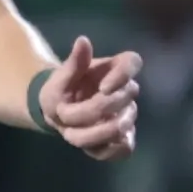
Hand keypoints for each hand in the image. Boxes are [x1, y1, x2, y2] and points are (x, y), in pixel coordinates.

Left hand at [37, 34, 141, 160]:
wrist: (59, 111)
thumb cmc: (61, 89)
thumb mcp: (59, 77)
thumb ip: (73, 62)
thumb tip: (83, 41)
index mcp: (114, 68)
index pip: (133, 62)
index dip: (122, 75)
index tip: (102, 88)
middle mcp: (126, 90)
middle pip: (122, 100)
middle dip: (88, 111)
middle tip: (62, 114)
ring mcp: (127, 115)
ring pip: (120, 127)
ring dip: (90, 134)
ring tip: (68, 133)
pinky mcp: (125, 138)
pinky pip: (124, 149)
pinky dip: (104, 150)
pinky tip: (86, 147)